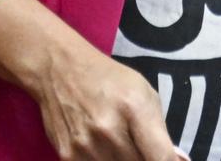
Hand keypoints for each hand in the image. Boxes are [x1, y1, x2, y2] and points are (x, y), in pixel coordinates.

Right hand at [30, 33, 180, 160]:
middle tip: (140, 146)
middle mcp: (110, 130)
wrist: (59, 69)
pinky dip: (103, 160)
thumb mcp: (142, 92)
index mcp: (135, 107)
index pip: (161, 157)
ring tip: (120, 144)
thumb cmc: (108, 78)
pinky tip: (102, 148)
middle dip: (144, 159)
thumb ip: (160, 131)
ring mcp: (86, 147)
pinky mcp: (67, 157)